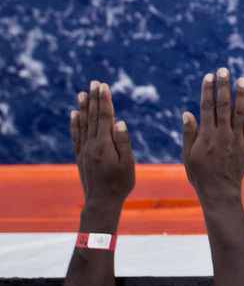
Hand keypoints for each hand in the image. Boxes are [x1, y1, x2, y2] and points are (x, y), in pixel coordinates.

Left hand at [70, 81, 135, 212]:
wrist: (101, 202)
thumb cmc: (120, 184)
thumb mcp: (128, 164)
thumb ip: (123, 142)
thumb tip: (118, 122)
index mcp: (105, 145)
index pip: (105, 117)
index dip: (104, 100)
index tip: (104, 86)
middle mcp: (92, 145)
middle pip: (93, 117)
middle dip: (94, 99)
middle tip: (94, 83)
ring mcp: (84, 150)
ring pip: (83, 124)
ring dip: (83, 108)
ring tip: (82, 93)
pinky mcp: (81, 156)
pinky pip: (76, 136)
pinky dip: (74, 124)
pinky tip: (73, 114)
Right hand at [182, 68, 243, 203]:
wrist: (220, 192)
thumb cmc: (200, 175)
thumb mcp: (188, 155)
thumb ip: (189, 133)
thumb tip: (187, 112)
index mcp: (206, 136)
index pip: (207, 107)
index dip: (208, 90)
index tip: (209, 76)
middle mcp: (223, 135)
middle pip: (224, 105)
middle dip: (224, 86)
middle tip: (225, 69)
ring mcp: (237, 140)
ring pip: (240, 113)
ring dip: (241, 95)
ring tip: (242, 79)